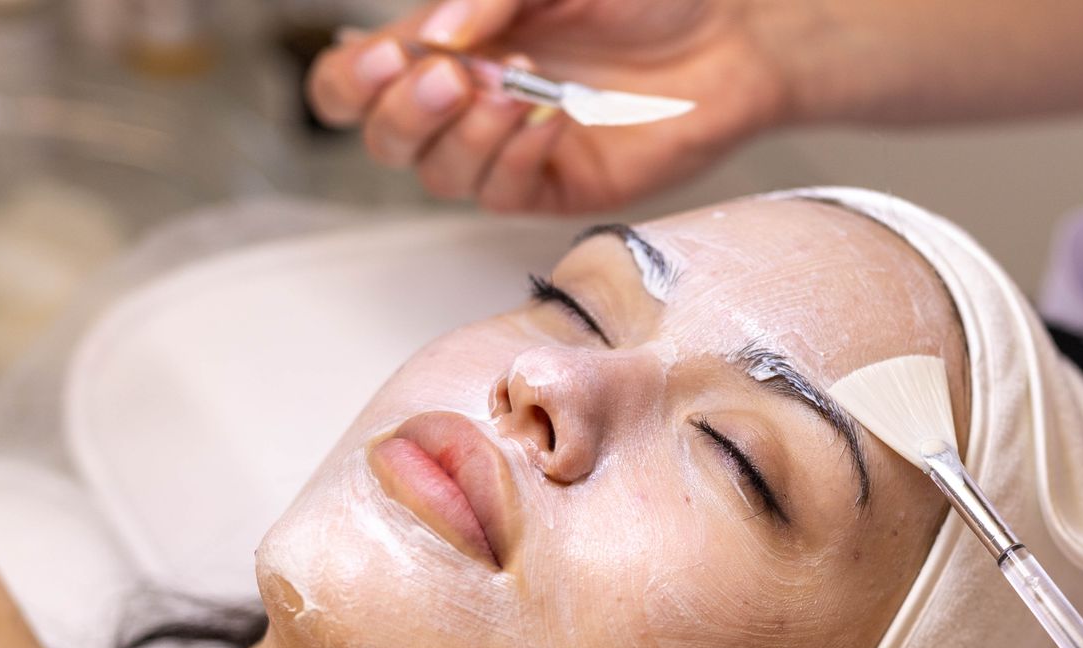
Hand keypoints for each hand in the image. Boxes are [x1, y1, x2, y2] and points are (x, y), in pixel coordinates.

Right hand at [305, 0, 788, 212]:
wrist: (730, 36)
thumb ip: (490, 0)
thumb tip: (432, 37)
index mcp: (452, 44)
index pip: (358, 81)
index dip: (352, 82)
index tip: (386, 57)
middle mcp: (471, 100)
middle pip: (386, 139)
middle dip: (405, 114)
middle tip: (450, 80)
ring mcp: (512, 149)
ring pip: (441, 175)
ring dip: (467, 137)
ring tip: (516, 93)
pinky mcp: (558, 185)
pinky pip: (505, 194)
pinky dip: (516, 159)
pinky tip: (547, 122)